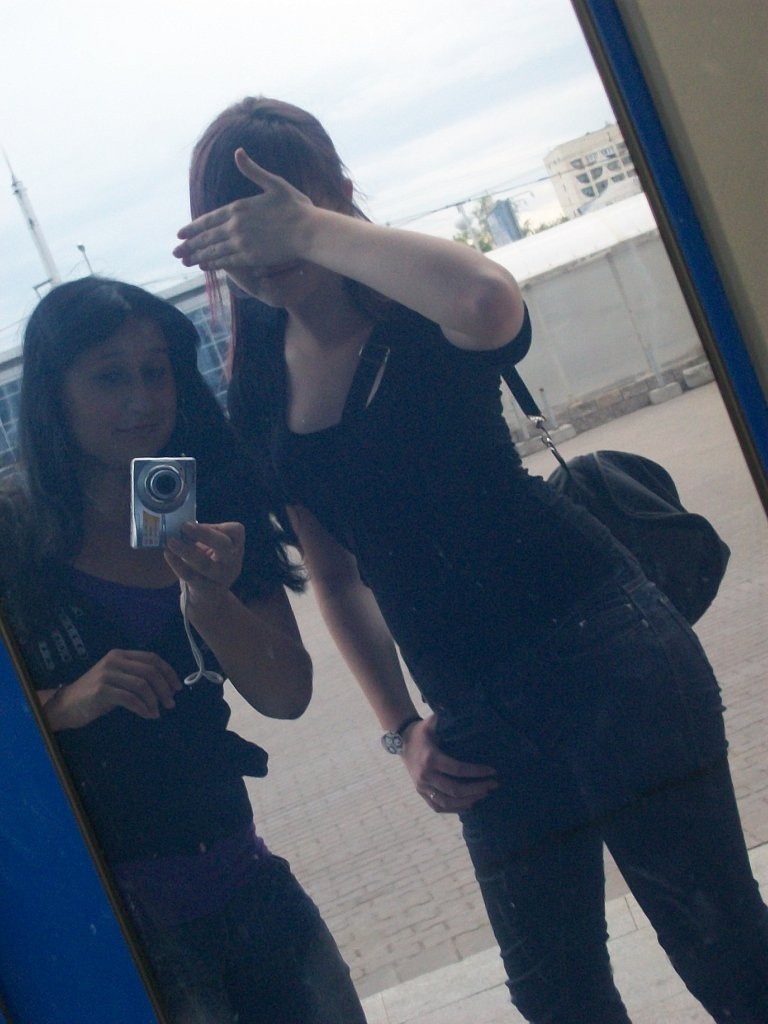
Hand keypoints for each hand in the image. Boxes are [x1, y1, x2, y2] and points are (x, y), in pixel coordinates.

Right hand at [44, 650, 180, 729]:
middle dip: (164, 688)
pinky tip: (148, 715)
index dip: (168, 672)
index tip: (177, 687)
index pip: (152, 658)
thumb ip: (136, 677)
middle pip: (150, 671)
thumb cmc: (94, 694)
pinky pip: (130, 698)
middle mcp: (114, 660)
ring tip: (159, 711)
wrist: (66, 705)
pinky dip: (143, 708)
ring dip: (155, 700)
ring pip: (142, 685)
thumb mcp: (117, 679)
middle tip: (171, 703)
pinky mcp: (102, 690)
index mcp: (120, 655)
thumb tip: (165, 687)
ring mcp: (107, 674)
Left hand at [165, 521, 244, 610]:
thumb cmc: (206, 565)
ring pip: (205, 564)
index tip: (198, 524)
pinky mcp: (206, 590)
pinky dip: (177, 564)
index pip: (237, 531)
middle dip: (204, 534)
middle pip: (224, 546)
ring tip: (171, 541)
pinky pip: (191, 576)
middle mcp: (232, 562)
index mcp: (235, 548)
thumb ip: (201, 536)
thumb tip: (179, 522)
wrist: (207, 599)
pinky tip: (168, 554)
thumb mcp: (211, 549)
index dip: (218, 525)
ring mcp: (221, 578)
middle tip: (184, 526)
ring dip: (186, 551)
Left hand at [173, 149, 314, 271]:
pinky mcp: (250, 258)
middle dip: (189, 245)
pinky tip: (204, 267)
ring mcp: (242, 243)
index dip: (192, 227)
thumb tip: (238, 151)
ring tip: (184, 261)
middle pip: (206, 237)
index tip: (180, 233)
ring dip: (197, 256)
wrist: (308, 231)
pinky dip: (213, 264)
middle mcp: (236, 226)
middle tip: (175, 251)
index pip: (208, 219)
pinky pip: (226, 262)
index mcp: (239, 207)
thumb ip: (253, 171)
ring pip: (213, 251)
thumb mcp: (274, 183)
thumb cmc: (296, 207)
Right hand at [401, 716, 497, 812]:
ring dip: (468, 801)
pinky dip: (454, 809)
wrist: (401, 741)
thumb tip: (470, 716)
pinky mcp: (420, 793)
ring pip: (447, 802)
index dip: (477, 772)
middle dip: (477, 789)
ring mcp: (422, 786)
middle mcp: (426, 775)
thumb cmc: (422, 731)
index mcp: (431, 758)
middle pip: (455, 790)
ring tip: (484, 794)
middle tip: (493, 784)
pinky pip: (438, 807)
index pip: (458, 770)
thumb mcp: (433, 723)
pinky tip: (469, 804)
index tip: (492, 771)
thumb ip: (449, 720)